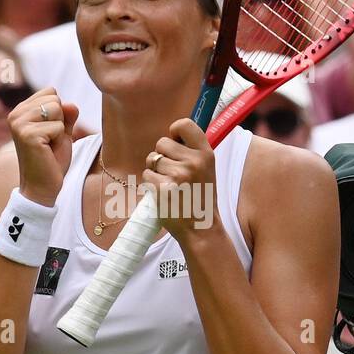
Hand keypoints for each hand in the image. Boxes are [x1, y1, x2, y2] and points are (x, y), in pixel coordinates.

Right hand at [10, 87, 78, 206]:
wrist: (42, 188)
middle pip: (55, 99)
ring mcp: (19, 124)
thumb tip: (71, 104)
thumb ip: (67, 115)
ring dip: (59, 130)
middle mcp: (16, 114)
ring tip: (49, 146)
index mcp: (20, 110)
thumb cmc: (51, 160)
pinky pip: (58, 126)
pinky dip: (59, 140)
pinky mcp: (27, 135)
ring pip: (57, 109)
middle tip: (50, 142)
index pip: (51, 92)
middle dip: (60, 121)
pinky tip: (47, 152)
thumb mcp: (61, 133)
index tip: (50, 133)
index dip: (59, 113)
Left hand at [144, 118, 218, 242]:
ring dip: (155, 172)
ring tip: (170, 186)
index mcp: (206, 154)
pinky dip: (151, 185)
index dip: (175, 131)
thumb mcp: (207, 170)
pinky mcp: (162, 189)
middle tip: (173, 173)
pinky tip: (164, 195)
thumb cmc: (201, 198)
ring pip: (152, 160)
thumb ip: (192, 151)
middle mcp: (193, 162)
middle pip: (161, 142)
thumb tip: (174, 135)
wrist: (201, 228)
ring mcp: (177, 176)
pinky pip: (146, 176)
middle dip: (162, 156)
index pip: (184, 125)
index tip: (175, 141)